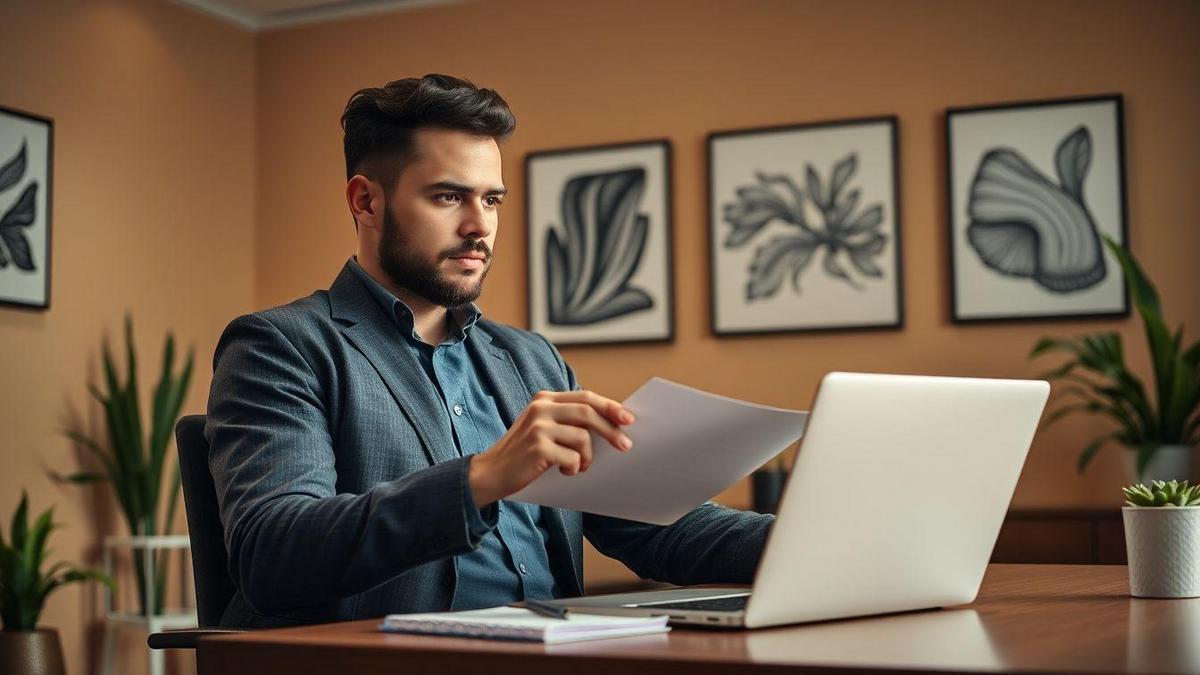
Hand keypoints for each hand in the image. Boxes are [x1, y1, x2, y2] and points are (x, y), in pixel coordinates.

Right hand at [468, 390, 634, 506]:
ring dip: (587, 457)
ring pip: (582, 438)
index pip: (585, 397)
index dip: (610, 407)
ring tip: (578, 466)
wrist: (491, 472)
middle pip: (588, 413)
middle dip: (611, 430)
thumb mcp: (543, 428)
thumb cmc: (524, 453)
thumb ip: (568, 420)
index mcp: (544, 399)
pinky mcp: (538, 447)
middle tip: (625, 445)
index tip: (629, 419)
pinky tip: (565, 471)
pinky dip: (574, 467)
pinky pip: (572, 457)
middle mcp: (541, 408)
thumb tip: (610, 423)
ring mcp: (538, 427)